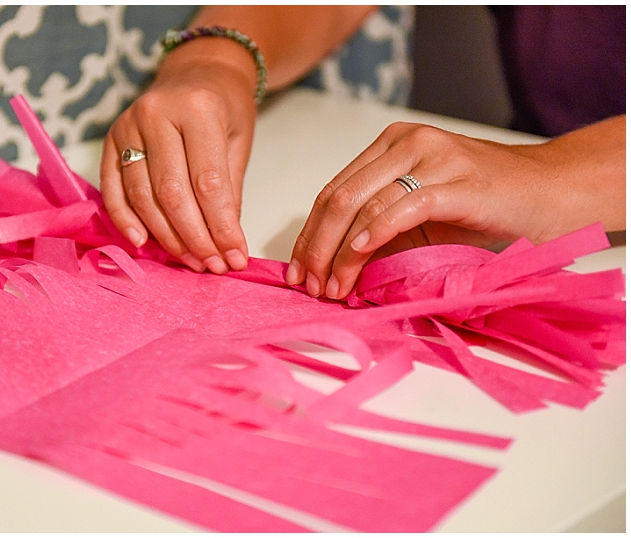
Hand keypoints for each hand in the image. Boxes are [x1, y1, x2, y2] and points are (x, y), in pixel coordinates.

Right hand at [99, 38, 257, 273]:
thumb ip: (229, 190)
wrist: (196, 72)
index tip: (235, 257)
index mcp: (198, 109)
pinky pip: (113, 188)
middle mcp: (157, 113)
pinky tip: (142, 243)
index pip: (208, 182)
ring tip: (190, 260)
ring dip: (166, 237)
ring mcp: (128, 124)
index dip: (221, 227)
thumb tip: (226, 244)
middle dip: (195, 238)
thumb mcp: (238, 141)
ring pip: (143, 196)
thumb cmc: (223, 108)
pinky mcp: (110, 138)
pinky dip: (125, 219)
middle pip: (172, 193)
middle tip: (212, 266)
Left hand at [285, 119, 624, 299]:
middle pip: (339, 198)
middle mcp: (405, 143)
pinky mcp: (456, 181)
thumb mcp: (420, 214)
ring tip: (331, 287)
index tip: (297, 271)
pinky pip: (404, 207)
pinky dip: (375, 232)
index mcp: (389, 146)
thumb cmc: (484, 205)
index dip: (309, 235)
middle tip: (306, 286)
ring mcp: (432, 157)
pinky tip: (358, 255)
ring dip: (340, 252)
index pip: (332, 192)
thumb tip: (332, 268)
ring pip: (364, 204)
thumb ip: (379, 228)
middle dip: (315, 247)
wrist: (550, 190)